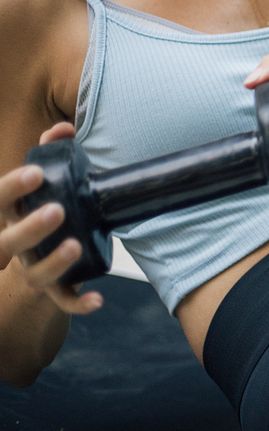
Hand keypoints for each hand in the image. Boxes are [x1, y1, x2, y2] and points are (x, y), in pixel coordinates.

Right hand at [0, 124, 102, 314]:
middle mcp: (12, 244)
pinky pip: (61, 300)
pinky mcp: (51, 289)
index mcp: (6, 216)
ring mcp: (29, 268)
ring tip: (74, 246)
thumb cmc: (36, 210)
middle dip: (30, 227)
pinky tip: (98, 299)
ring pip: (34, 274)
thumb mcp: (37, 186)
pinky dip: (78, 302)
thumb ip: (50, 153)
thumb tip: (63, 128)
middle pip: (8, 241)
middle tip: (57, 210)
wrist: (31, 257)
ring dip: (53, 262)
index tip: (36, 174)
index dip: (11, 188)